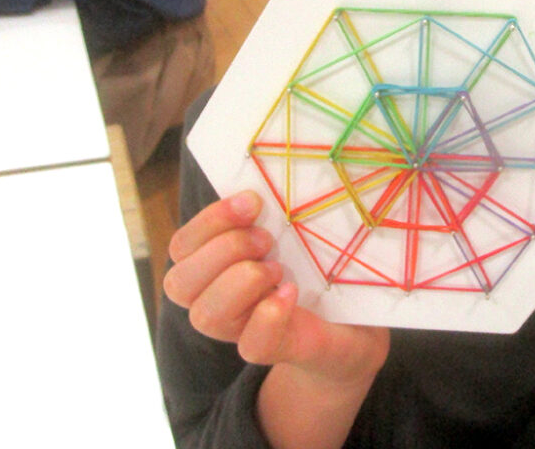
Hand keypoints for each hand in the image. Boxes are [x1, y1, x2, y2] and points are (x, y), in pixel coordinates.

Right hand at [165, 189, 389, 380]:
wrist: (355, 327)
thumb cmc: (319, 271)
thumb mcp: (295, 235)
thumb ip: (274, 212)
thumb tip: (265, 182)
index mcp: (214, 267)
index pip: (182, 246)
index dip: (210, 220)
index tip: (253, 201)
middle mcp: (217, 302)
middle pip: (179, 283)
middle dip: (224, 249)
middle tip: (267, 239)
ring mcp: (242, 331)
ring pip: (205, 315)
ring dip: (242, 281)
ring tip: (278, 268)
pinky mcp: (275, 350)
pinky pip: (251, 345)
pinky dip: (269, 314)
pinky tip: (291, 292)